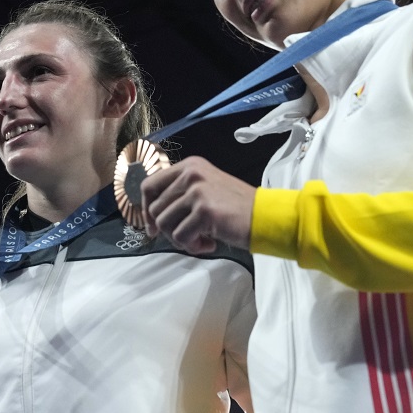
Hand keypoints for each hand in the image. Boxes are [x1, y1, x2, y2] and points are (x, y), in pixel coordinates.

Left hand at [140, 156, 255, 253]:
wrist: (265, 217)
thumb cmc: (235, 209)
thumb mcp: (205, 189)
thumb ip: (179, 195)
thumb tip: (150, 216)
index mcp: (190, 166)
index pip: (149, 185)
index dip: (146, 210)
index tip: (153, 227)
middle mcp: (191, 174)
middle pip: (156, 209)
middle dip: (167, 230)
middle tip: (188, 236)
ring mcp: (197, 191)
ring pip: (165, 224)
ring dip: (180, 239)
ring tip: (200, 240)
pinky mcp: (204, 210)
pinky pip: (180, 236)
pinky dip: (193, 246)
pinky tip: (209, 243)